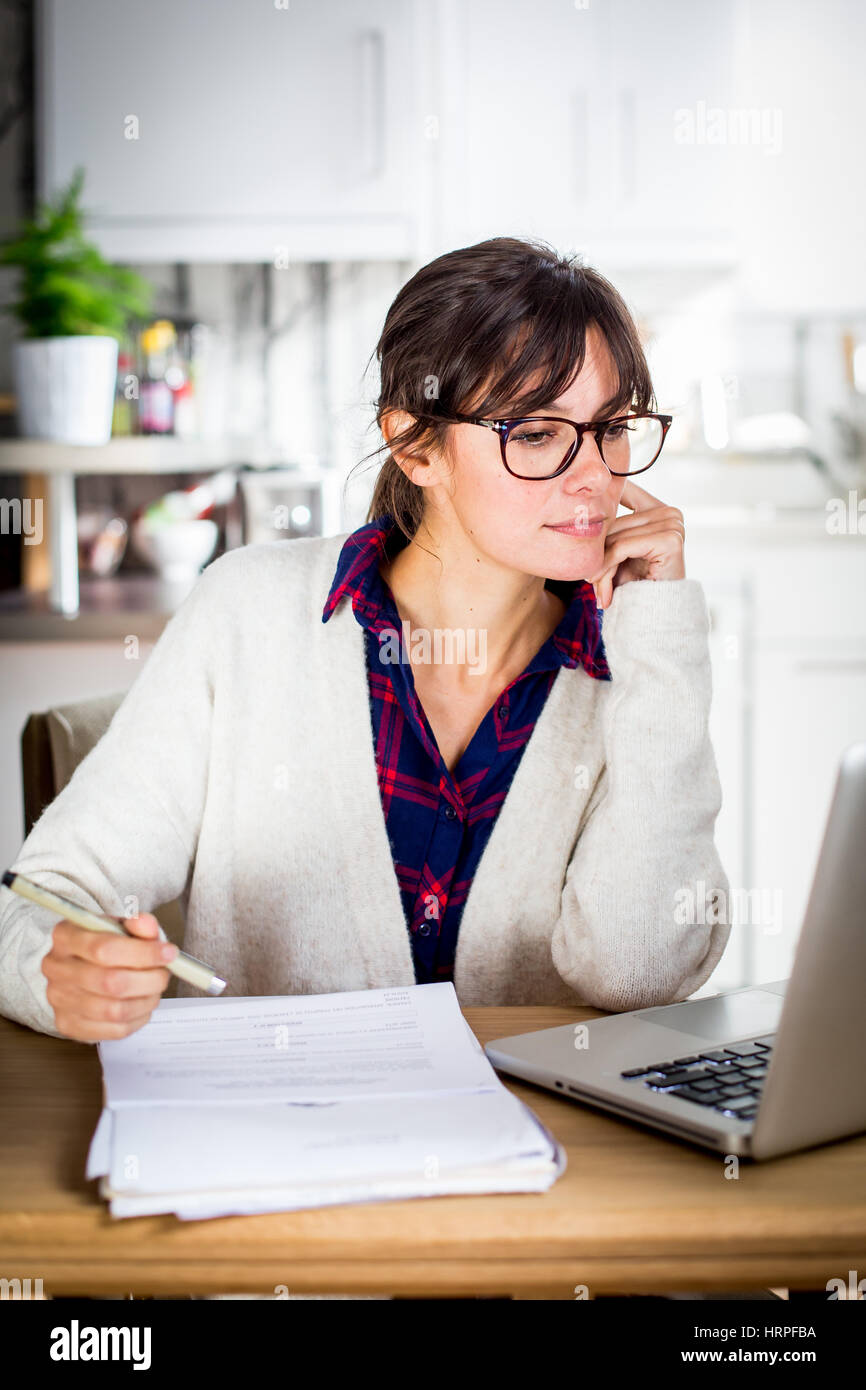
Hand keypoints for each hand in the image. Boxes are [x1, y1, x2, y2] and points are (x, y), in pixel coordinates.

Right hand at [41, 911, 176, 1041]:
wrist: (84, 967)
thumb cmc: (107, 945)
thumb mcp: (122, 926)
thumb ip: (138, 924)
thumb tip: (146, 925)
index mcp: (66, 936)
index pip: (104, 949)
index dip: (143, 953)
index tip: (169, 953)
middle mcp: (56, 968)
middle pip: (110, 983)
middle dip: (149, 980)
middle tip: (164, 974)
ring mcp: (58, 999)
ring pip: (114, 1010)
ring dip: (145, 1001)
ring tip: (154, 990)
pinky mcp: (68, 1024)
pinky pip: (113, 1030)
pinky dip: (137, 1019)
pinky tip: (142, 1004)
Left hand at [588, 479, 685, 608]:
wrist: (654, 617)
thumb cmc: (633, 586)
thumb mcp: (616, 552)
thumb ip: (606, 530)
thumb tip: (576, 506)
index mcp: (658, 508)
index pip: (623, 489)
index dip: (599, 501)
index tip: (577, 505)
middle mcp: (669, 512)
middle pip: (614, 521)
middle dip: (597, 553)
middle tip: (589, 580)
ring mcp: (673, 524)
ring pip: (615, 537)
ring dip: (600, 566)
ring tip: (597, 588)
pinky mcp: (670, 540)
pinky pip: (622, 547)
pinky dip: (607, 567)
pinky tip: (604, 590)